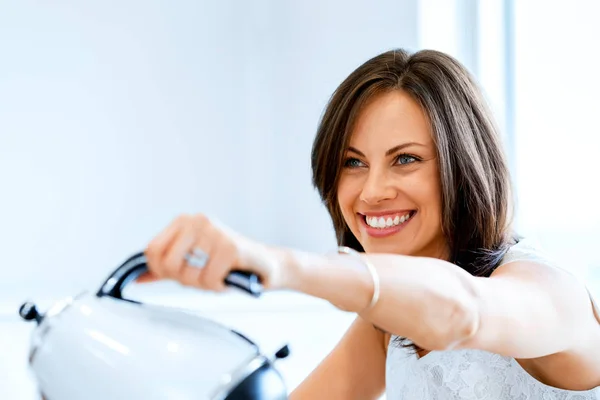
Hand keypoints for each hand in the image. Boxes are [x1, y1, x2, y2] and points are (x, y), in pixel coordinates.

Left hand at [142, 214, 288, 290]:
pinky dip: (219, 286)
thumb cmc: (227, 264)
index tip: (181, 274)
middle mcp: (197, 221)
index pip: (151, 250)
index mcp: (184, 221)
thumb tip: (137, 278)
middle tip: (204, 277)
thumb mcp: (191, 263)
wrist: (266, 265)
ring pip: (188, 274)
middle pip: (167, 264)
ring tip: (218, 276)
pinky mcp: (230, 246)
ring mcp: (214, 232)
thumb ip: (164, 269)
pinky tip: (229, 278)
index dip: (161, 271)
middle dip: (186, 280)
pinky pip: (210, 280)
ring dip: (204, 285)